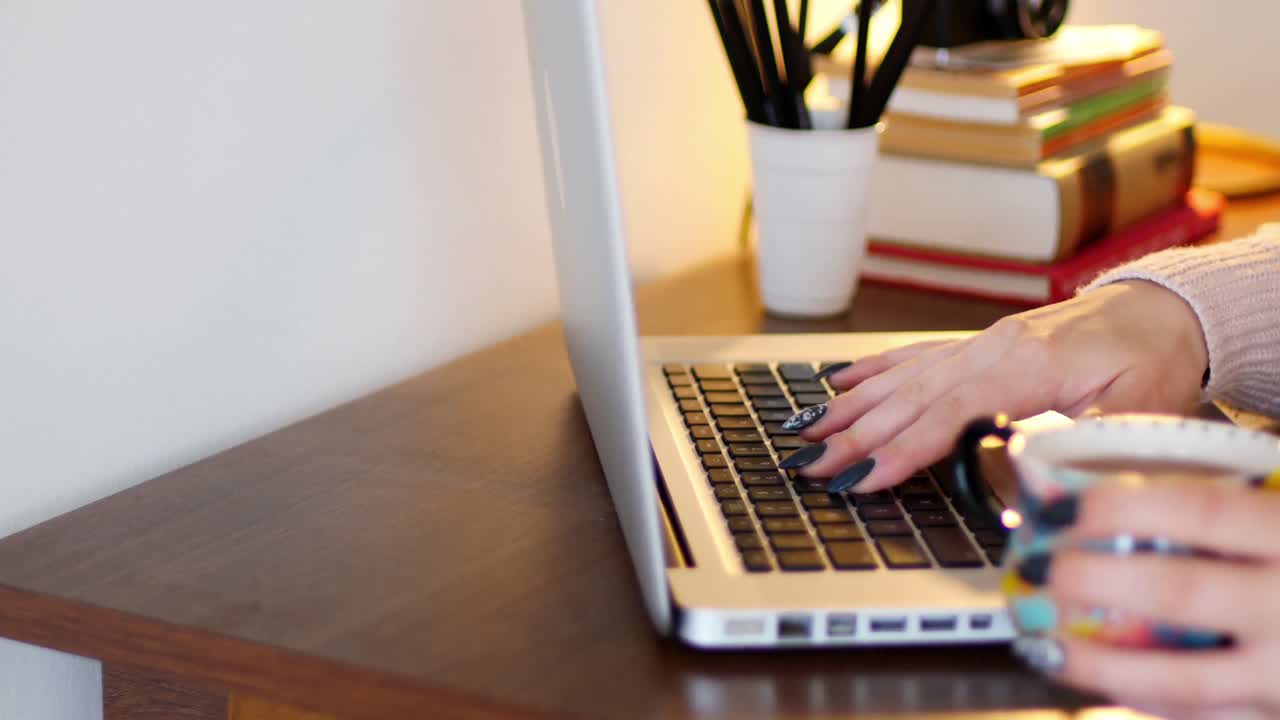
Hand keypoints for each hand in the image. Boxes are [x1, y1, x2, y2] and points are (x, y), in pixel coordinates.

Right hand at [788, 281, 1208, 491]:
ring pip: (902, 378)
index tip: (864, 476)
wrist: (1161, 309)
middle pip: (911, 399)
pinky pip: (914, 357)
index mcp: (1028, 365)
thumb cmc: (1154, 356)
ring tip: (807, 432)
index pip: (950, 414)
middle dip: (857, 436)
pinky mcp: (977, 345)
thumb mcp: (1141, 408)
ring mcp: (979, 344)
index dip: (903, 449)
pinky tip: (840, 383)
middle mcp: (992, 349)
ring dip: (851, 408)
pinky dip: (873, 372)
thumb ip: (1086, 442)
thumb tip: (1036, 477)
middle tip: (813, 466)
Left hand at [1031, 478, 1279, 710]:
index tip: (1058, 507)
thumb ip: (1231, 504)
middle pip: (1178, 590)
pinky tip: (1099, 678)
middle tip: (1037, 569)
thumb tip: (1119, 484)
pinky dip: (1141, 698)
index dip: (1119, 507)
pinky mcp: (1276, 717)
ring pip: (1180, 679)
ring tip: (1041, 644)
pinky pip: (1200, 716)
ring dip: (1098, 663)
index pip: (1199, 510)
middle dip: (1092, 580)